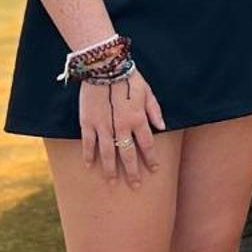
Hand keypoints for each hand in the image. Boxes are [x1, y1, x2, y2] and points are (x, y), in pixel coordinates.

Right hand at [78, 69, 166, 183]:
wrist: (104, 66)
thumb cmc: (129, 77)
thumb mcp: (148, 91)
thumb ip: (155, 110)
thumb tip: (163, 126)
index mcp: (138, 118)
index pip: (147, 144)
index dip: (151, 158)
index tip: (154, 169)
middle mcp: (122, 126)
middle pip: (128, 154)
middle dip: (133, 171)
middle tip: (135, 185)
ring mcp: (103, 126)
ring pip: (108, 153)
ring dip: (110, 169)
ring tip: (112, 182)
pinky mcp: (88, 122)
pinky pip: (88, 143)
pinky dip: (89, 155)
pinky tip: (90, 166)